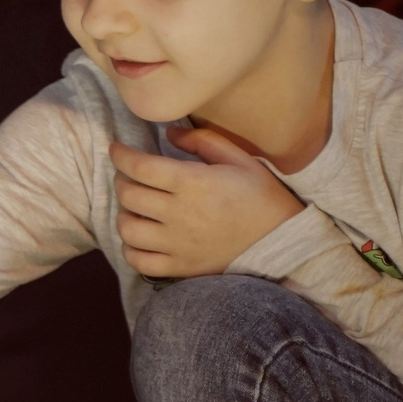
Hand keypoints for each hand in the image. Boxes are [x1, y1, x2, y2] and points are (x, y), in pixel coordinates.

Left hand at [111, 131, 302, 278]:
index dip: (120, 155)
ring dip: (123, 214)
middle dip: (121, 180)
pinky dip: (130, 248)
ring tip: (134, 206)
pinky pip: (139, 261)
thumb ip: (202, 141)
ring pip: (128, 229)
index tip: (116, 150)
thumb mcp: (239, 159)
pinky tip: (140, 236)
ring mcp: (178, 244)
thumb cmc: (262, 196)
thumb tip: (169, 133)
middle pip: (128, 195)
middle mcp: (181, 214)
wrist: (286, 242)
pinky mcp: (181, 267)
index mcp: (194, 184)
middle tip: (129, 176)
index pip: (140, 167)